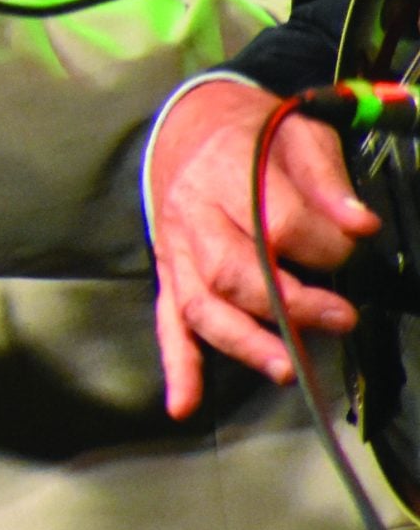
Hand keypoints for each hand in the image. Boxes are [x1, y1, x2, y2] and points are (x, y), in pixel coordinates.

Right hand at [147, 79, 380, 419]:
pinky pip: (169, 322)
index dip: (323, 243)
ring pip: (201, 305)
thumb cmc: (253, 133)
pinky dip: (178, 366)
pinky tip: (186, 403)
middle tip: (341, 319)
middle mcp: (193, 214)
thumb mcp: (299, 134)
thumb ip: (328, 180)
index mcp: (226, 170)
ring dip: (244, 342)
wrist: (189, 125)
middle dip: (290, 305)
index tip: (354, 244)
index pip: (275, 220)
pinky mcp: (170, 274)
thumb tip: (360, 226)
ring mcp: (176, 249)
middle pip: (233, 271)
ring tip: (288, 368)